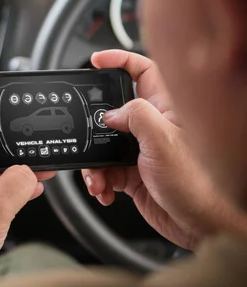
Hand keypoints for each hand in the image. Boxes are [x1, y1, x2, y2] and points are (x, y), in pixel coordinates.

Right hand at [83, 50, 245, 249]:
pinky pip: (106, 170)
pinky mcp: (133, 173)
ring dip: (94, 162)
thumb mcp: (163, 140)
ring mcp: (141, 150)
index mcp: (165, 109)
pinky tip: (104, 190)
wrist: (201, 226)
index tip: (96, 61)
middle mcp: (152, 127)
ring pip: (104, 145)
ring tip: (97, 177)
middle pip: (113, 110)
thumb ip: (135, 116)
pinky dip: (99, 181)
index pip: (142, 71)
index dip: (119, 60)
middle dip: (94, 123)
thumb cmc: (198, 183)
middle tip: (85, 130)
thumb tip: (111, 113)